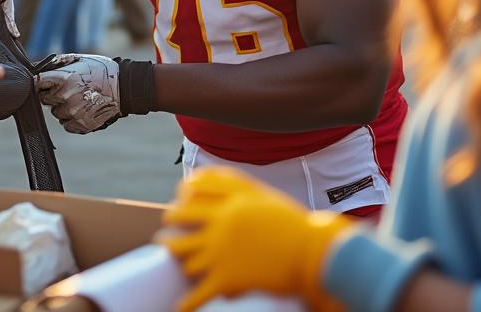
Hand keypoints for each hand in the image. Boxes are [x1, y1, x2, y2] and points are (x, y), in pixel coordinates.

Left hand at [36, 53, 120, 133]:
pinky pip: (66, 125)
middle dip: (52, 95)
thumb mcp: (80, 59)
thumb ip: (58, 63)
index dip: (39, 82)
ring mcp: (73, 112)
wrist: (124, 87)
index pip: (37, 83)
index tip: (44, 83)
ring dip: (62, 108)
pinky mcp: (81, 125)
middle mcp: (65, 97)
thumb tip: (39, 67)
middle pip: (44, 100)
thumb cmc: (101, 70)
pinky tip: (83, 109)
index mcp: (63, 79)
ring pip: (56, 113)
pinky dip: (72, 119)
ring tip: (79, 99)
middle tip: (67, 90)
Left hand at [161, 168, 354, 311]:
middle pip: (182, 219)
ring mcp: (220, 251)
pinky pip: (198, 293)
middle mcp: (221, 224)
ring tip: (168, 254)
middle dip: (171, 222)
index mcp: (232, 202)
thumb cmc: (295, 226)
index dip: (182, 195)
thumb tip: (218, 182)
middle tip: (167, 226)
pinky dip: (187, 303)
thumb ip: (240, 188)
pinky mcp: (226, 279)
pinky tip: (179, 307)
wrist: (313, 252)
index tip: (178, 198)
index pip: (195, 192)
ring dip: (174, 255)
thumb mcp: (266, 197)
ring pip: (183, 254)